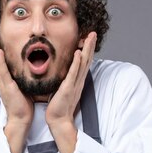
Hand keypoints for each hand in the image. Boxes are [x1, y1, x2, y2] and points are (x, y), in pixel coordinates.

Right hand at [0, 31, 32, 152]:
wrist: (21, 120)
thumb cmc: (23, 106)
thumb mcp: (22, 88)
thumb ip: (21, 79)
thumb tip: (27, 72)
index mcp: (6, 79)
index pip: (0, 61)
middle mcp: (2, 79)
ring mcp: (3, 83)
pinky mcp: (8, 87)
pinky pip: (3, 72)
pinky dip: (1, 61)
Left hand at [45, 32, 96, 152]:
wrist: (58, 120)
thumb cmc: (58, 105)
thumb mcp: (62, 88)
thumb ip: (65, 79)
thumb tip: (62, 71)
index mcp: (77, 80)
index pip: (84, 61)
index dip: (87, 49)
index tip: (89, 37)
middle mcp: (78, 80)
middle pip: (87, 60)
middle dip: (90, 45)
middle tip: (94, 32)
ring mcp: (75, 84)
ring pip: (83, 64)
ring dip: (87, 50)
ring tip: (90, 37)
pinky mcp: (68, 88)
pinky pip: (73, 74)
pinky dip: (77, 63)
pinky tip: (79, 53)